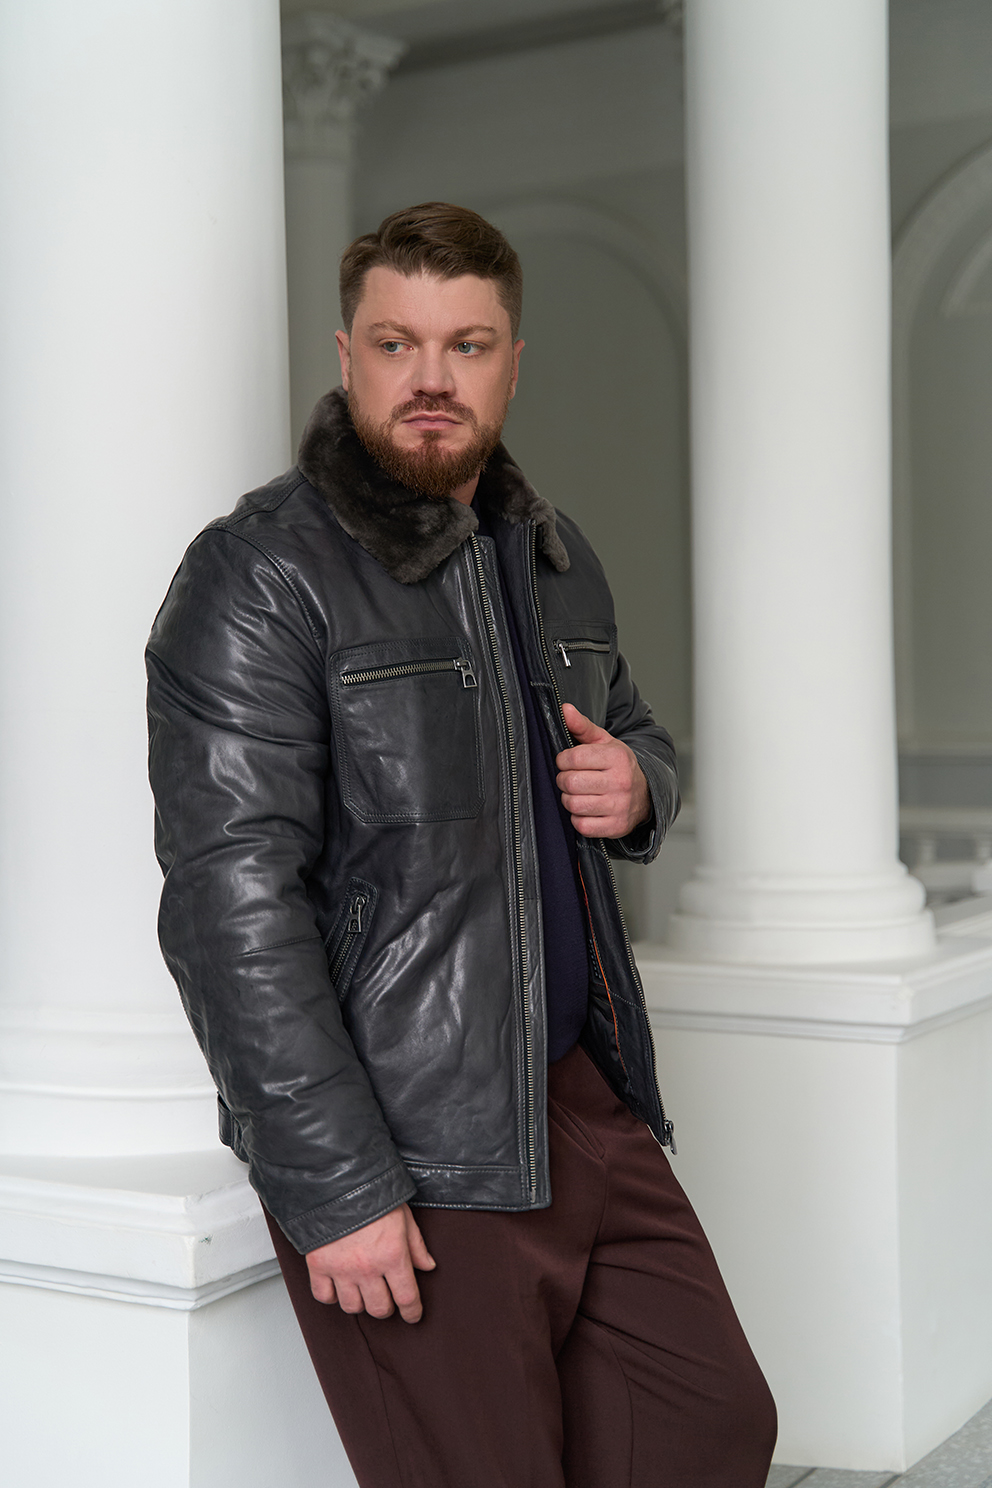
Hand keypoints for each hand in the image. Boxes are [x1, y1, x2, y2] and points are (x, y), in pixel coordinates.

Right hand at [305, 1203, 435, 1322]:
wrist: (336, 1180)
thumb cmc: (372, 1193)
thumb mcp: (403, 1216)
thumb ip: (416, 1245)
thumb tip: (427, 1266)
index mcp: (392, 1255)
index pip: (407, 1298)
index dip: (412, 1312)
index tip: (412, 1315)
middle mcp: (367, 1268)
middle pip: (379, 1308)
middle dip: (387, 1307)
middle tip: (387, 1297)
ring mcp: (341, 1269)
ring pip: (353, 1307)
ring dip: (360, 1302)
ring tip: (362, 1289)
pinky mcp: (318, 1265)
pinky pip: (324, 1296)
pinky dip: (332, 1295)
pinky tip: (339, 1285)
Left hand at [556, 702, 650, 838]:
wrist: (646, 794)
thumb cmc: (618, 766)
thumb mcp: (604, 742)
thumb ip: (582, 726)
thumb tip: (565, 709)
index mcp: (617, 757)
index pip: (572, 758)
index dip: (562, 760)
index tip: (567, 762)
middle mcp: (620, 782)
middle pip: (570, 782)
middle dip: (564, 780)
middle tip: (571, 778)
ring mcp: (619, 806)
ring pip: (573, 804)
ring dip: (569, 799)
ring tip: (579, 793)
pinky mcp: (615, 826)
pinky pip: (581, 825)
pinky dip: (578, 819)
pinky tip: (587, 809)